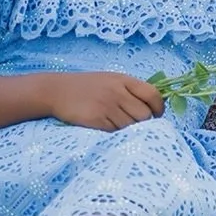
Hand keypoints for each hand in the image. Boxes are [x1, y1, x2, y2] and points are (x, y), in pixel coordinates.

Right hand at [45, 73, 164, 131]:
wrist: (55, 91)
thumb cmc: (86, 87)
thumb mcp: (110, 80)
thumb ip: (129, 90)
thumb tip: (153, 107)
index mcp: (123, 80)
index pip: (153, 94)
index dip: (159, 108)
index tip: (157, 115)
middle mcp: (117, 92)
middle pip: (144, 115)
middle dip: (145, 124)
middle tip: (139, 127)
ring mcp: (107, 106)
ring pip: (131, 126)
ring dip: (130, 131)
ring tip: (122, 129)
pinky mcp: (96, 120)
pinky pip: (115, 133)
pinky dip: (116, 135)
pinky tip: (110, 130)